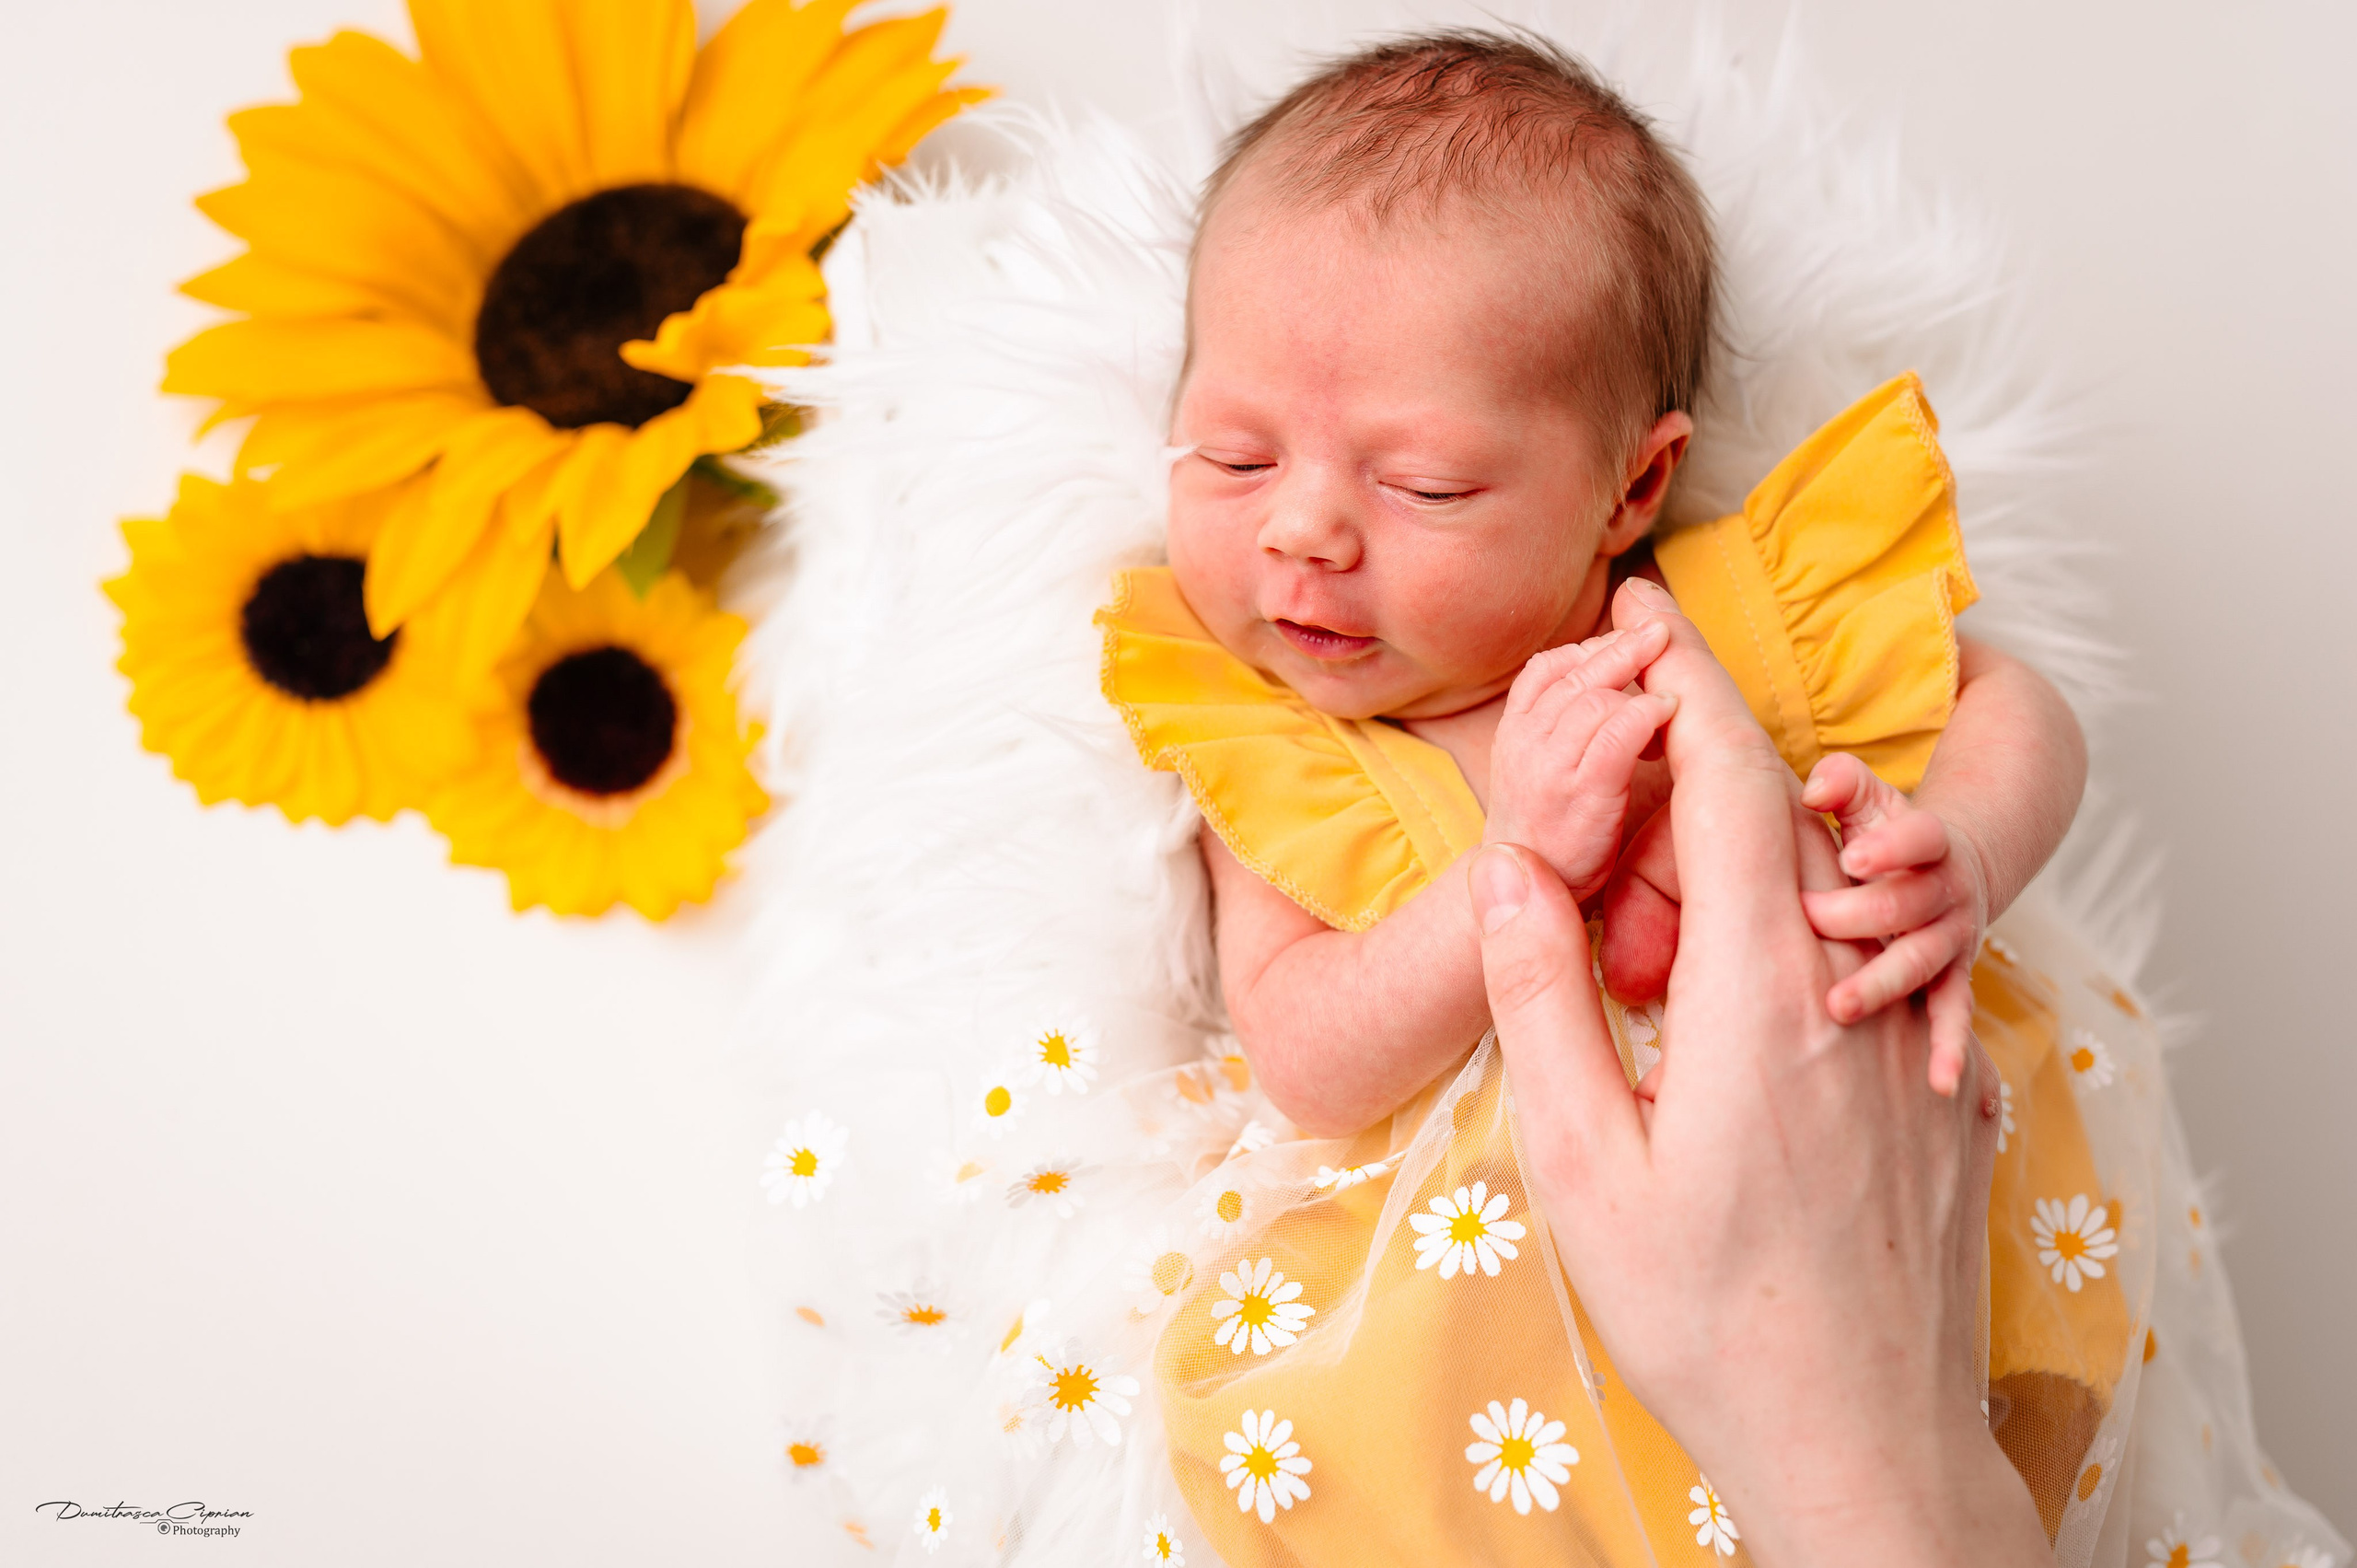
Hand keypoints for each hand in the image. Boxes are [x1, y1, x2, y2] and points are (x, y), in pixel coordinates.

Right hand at [1469, 575, 2043, 1567]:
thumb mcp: (1583, 1165)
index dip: (1686, 679)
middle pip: (1796, 813)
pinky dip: (1817, 915)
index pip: (1730, 784)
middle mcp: (1856, 998)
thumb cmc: (1706, 1317)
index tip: (1642, 608)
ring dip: (1763, 826)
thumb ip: (1542, 1001)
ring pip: (1844, 887)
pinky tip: (1759, 965)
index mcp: (1761, 997)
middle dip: (1713, 732)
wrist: (1864, 1443)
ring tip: (1677, 828)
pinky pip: (1880, 964)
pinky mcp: (1945, 1099)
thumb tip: (1514, 872)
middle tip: (1635, 694)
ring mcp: (1916, 1047)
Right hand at [1483, 616, 1676, 903]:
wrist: (1520, 900)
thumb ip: (1564, 725)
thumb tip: (1614, 680)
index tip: (1628, 646)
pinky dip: (1645, 714)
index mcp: (1516, 731)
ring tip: (1670, 682)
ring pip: (1595, 695)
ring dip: (1638, 677)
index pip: (1548, 667)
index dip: (1590, 649)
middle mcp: (1525, 741)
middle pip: (1575, 671)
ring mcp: (1549, 767)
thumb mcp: (1539, 767)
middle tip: (1661, 633)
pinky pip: (1615, 735)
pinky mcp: (1581, 795)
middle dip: (1622, 646)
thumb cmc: (1548, 834)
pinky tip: (1667, 713)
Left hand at [1799, 752, 1990, 1096]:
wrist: (1954, 870)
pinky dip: (1952, 1049)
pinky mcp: (1952, 981)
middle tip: (1811, 920)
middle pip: (1908, 906)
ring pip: (1921, 964)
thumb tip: (1812, 789)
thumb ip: (1843, 783)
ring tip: (1838, 1007)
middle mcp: (1948, 894)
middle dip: (1861, 916)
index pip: (1919, 838)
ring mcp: (1953, 941)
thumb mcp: (1869, 800)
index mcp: (1930, 843)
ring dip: (1882, 986)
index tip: (1851, 859)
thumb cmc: (1885, 835)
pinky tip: (1944, 1085)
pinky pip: (1953, 1016)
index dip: (1890, 848)